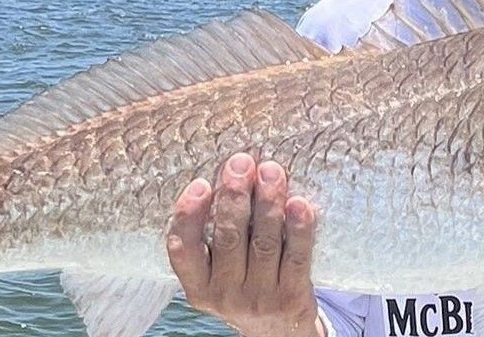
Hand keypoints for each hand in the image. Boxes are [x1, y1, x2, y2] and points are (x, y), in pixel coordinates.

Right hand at [166, 153, 323, 336]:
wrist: (279, 331)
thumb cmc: (245, 285)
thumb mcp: (218, 272)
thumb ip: (216, 236)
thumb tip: (228, 177)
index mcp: (198, 287)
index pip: (183, 250)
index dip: (189, 216)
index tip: (201, 183)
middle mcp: (225, 294)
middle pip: (228, 239)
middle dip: (235, 196)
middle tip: (241, 163)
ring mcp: (259, 298)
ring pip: (263, 243)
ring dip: (268, 203)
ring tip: (272, 172)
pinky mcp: (292, 297)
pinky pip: (296, 257)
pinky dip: (299, 229)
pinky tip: (300, 203)